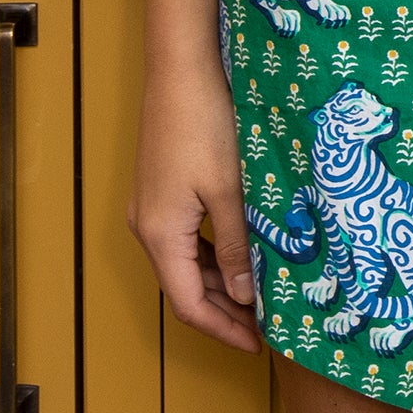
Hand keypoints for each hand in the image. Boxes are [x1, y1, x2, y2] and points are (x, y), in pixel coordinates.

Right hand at [129, 51, 261, 351]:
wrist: (180, 68)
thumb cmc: (204, 124)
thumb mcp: (228, 189)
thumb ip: (238, 245)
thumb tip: (247, 294)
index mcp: (160, 234)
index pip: (189, 305)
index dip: (223, 329)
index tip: (258, 343)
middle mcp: (147, 226)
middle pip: (184, 287)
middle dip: (225, 310)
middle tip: (266, 325)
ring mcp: (151, 206)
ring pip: (186, 262)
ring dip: (220, 282)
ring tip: (261, 293)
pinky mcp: (160, 187)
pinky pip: (186, 237)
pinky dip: (213, 253)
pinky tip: (242, 251)